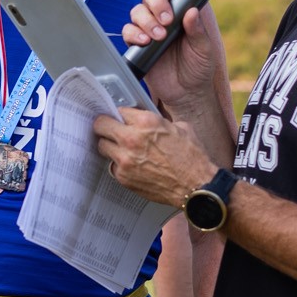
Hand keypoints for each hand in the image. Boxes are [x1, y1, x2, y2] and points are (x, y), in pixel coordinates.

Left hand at [93, 108, 216, 208]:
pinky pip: (112, 166)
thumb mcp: (179, 128)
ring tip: (121, 149)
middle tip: (109, 130)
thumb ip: (158, 121)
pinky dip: (119, 164)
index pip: (118, 111)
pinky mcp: (124, 177)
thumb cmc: (191, 157)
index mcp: (146, 122)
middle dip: (105, 126)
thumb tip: (147, 122)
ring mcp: (125, 160)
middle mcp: (131, 139)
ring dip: (110, 146)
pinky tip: (131, 165)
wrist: (196, 186)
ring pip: (102, 146)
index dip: (120, 115)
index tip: (120, 119)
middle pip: (100, 125)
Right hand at [122, 0, 221, 105]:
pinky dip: (134, 33)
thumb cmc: (198, 68)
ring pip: (138, 11)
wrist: (187, 94)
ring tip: (159, 36)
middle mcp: (165, 17)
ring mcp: (150, 29)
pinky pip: (128, 31)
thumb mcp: (204, 49)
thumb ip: (198, 31)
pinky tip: (145, 42)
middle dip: (157, 3)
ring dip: (146, 20)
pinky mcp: (138, 44)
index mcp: (183, 13)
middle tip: (167, 20)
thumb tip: (192, 11)